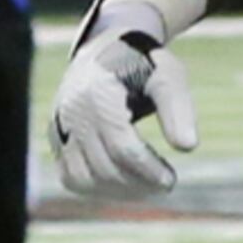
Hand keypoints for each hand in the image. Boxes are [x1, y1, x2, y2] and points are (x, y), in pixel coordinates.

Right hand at [50, 10, 196, 195]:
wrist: (107, 50)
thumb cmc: (144, 65)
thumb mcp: (168, 77)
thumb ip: (179, 109)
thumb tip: (188, 147)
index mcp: (98, 94)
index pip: (123, 149)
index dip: (148, 171)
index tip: (170, 181)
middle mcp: (71, 112)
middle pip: (104, 168)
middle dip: (138, 184)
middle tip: (164, 184)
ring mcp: (58, 126)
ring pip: (83, 179)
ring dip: (118, 192)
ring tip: (146, 186)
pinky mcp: (54, 138)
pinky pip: (70, 177)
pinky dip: (96, 189)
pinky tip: (123, 185)